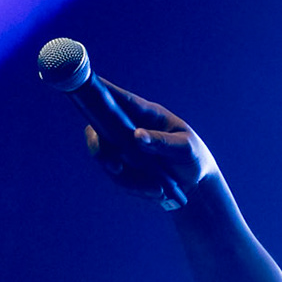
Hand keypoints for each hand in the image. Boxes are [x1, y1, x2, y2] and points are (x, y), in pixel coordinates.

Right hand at [84, 81, 221, 208]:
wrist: (195, 184)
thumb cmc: (193, 156)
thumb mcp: (185, 148)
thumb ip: (162, 141)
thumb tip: (137, 135)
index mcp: (146, 114)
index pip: (119, 98)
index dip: (100, 91)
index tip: (86, 87)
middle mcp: (129, 128)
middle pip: (98, 129)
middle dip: (100, 148)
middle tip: (115, 167)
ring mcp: (123, 148)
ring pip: (107, 159)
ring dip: (127, 178)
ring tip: (156, 189)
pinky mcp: (124, 167)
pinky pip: (118, 178)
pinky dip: (136, 188)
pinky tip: (158, 193)